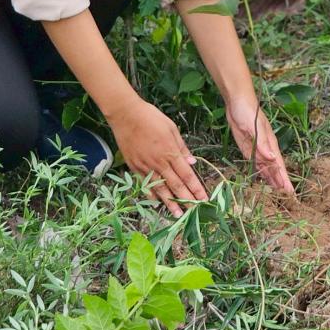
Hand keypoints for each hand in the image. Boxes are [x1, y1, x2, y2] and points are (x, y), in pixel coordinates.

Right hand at [107, 100, 207, 217]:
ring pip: (160, 189)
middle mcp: (159, 162)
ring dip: (170, 203)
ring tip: (178, 215)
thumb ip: (182, 147)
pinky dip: (151, 195)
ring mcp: (146, 166)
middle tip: (194, 212)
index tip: (204, 199)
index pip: (187, 175)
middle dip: (186, 199)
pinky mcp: (134, 167)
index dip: (196, 188)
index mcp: (171, 152)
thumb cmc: (151, 117)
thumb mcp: (171, 128)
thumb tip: (192, 162)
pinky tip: (157, 203)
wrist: (125, 115)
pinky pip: (145, 184)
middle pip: (176, 185)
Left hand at [226, 95, 294, 195]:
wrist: (237, 102)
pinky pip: (256, 163)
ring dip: (271, 180)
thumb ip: (263, 144)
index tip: (290, 192)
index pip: (280, 166)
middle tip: (287, 199)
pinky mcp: (248, 148)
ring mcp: (257, 149)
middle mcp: (266, 149)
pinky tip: (264, 179)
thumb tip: (273, 158)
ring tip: (277, 193)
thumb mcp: (255, 127)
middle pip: (275, 169)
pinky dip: (261, 172)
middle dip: (281, 183)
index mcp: (271, 144)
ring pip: (266, 168)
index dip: (285, 179)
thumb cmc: (248, 112)